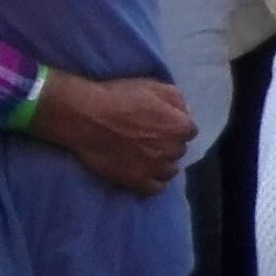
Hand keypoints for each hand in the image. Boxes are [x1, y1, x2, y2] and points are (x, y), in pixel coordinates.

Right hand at [31, 72, 194, 195]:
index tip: (162, 123)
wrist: (86, 116)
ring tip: (147, 156)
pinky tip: (144, 171)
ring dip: (162, 163)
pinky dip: (153, 181)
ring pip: (170, 170)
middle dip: (168, 144)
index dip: (175, 125)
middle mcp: (172, 150)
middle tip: (151, 138)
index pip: (189, 131)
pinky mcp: (137, 181)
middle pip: (178, 150)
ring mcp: (154, 168)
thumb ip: (177, 100)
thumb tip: (186, 113)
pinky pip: (156, 188)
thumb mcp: (154, 86)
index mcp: (179, 127)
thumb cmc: (120, 97)